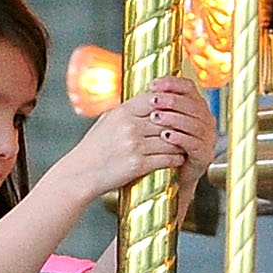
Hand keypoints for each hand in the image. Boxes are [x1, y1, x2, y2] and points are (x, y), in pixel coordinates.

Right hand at [58, 75, 217, 197]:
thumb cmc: (93, 149)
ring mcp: (133, 145)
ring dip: (181, 142)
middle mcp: (129, 126)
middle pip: (166, 118)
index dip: (169, 103)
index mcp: (122, 112)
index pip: (154, 99)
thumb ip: (128, 110)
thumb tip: (149, 98)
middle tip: (192, 126)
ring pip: (169, 138)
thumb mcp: (107, 121)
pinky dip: (175, 158)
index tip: (179, 108)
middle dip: (180, 123)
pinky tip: (179, 158)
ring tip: (188, 143)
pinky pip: (166, 158)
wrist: (80, 174)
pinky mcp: (137, 164)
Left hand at [140, 75, 216, 179]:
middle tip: (152, 100)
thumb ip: (158, 106)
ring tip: (155, 117)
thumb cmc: (162, 147)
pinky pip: (194, 143)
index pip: (188, 88)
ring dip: (174, 118)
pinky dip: (179, 138)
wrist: (169, 178)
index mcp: (196, 107)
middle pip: (192, 104)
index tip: (152, 85)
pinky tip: (165, 136)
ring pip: (194, 123)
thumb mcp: (159, 123)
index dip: (172, 84)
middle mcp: (206, 120)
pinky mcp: (204, 155)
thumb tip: (147, 87)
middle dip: (171, 100)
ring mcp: (207, 138)